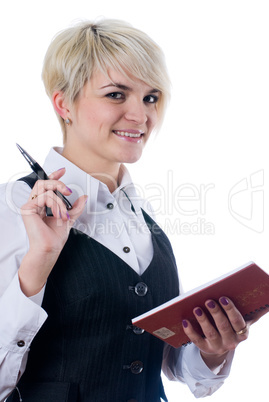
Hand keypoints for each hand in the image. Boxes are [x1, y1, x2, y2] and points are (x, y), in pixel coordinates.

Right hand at [18, 168, 87, 295]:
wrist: (50, 248)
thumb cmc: (55, 237)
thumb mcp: (69, 218)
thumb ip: (75, 207)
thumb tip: (84, 197)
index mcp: (42, 205)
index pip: (46, 186)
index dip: (54, 176)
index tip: (63, 171)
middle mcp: (35, 204)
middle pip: (44, 183)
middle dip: (58, 183)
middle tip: (68, 191)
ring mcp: (30, 206)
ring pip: (46, 189)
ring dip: (60, 201)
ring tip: (63, 214)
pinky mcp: (28, 209)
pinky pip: (44, 197)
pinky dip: (56, 205)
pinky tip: (58, 215)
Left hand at [182, 297, 268, 370]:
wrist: (221, 346)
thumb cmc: (233, 325)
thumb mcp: (245, 319)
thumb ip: (255, 311)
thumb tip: (267, 302)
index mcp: (242, 332)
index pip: (238, 321)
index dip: (230, 310)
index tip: (223, 298)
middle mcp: (232, 341)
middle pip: (224, 326)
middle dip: (216, 313)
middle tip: (208, 300)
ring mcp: (218, 346)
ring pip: (211, 333)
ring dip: (203, 321)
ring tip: (196, 308)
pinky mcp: (206, 349)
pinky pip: (197, 341)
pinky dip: (190, 331)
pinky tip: (185, 321)